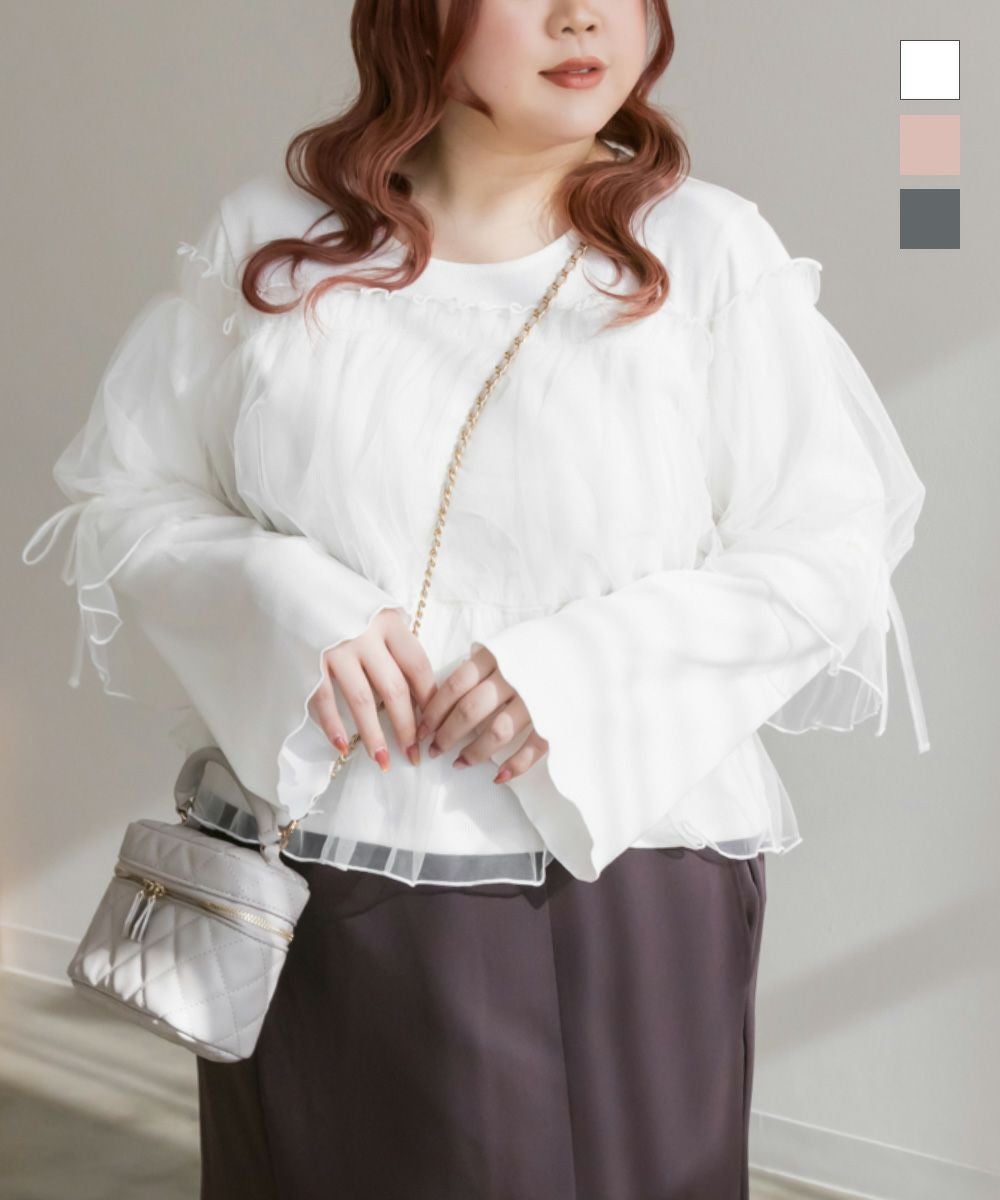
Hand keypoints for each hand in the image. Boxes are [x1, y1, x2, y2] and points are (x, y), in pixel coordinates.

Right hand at [307, 607, 436, 769]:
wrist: (289, 577)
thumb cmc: (342, 600)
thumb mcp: (376, 609)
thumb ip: (395, 640)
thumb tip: (418, 686)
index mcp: (389, 621)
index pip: (418, 667)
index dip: (429, 700)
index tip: (433, 725)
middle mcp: (365, 635)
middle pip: (395, 690)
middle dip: (407, 727)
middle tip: (413, 755)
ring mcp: (336, 648)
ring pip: (362, 701)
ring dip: (373, 736)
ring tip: (383, 761)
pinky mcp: (307, 659)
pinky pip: (323, 700)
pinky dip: (333, 726)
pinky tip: (342, 746)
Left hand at [415, 645, 548, 783]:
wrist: (592, 646)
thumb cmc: (541, 647)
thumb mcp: (508, 643)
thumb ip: (482, 662)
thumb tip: (447, 689)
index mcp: (498, 655)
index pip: (455, 685)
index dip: (435, 710)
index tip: (423, 728)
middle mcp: (514, 676)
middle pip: (470, 711)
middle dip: (447, 734)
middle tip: (434, 749)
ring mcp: (536, 699)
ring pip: (497, 732)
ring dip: (475, 752)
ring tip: (460, 763)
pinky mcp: (557, 718)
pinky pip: (533, 748)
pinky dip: (514, 766)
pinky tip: (498, 778)